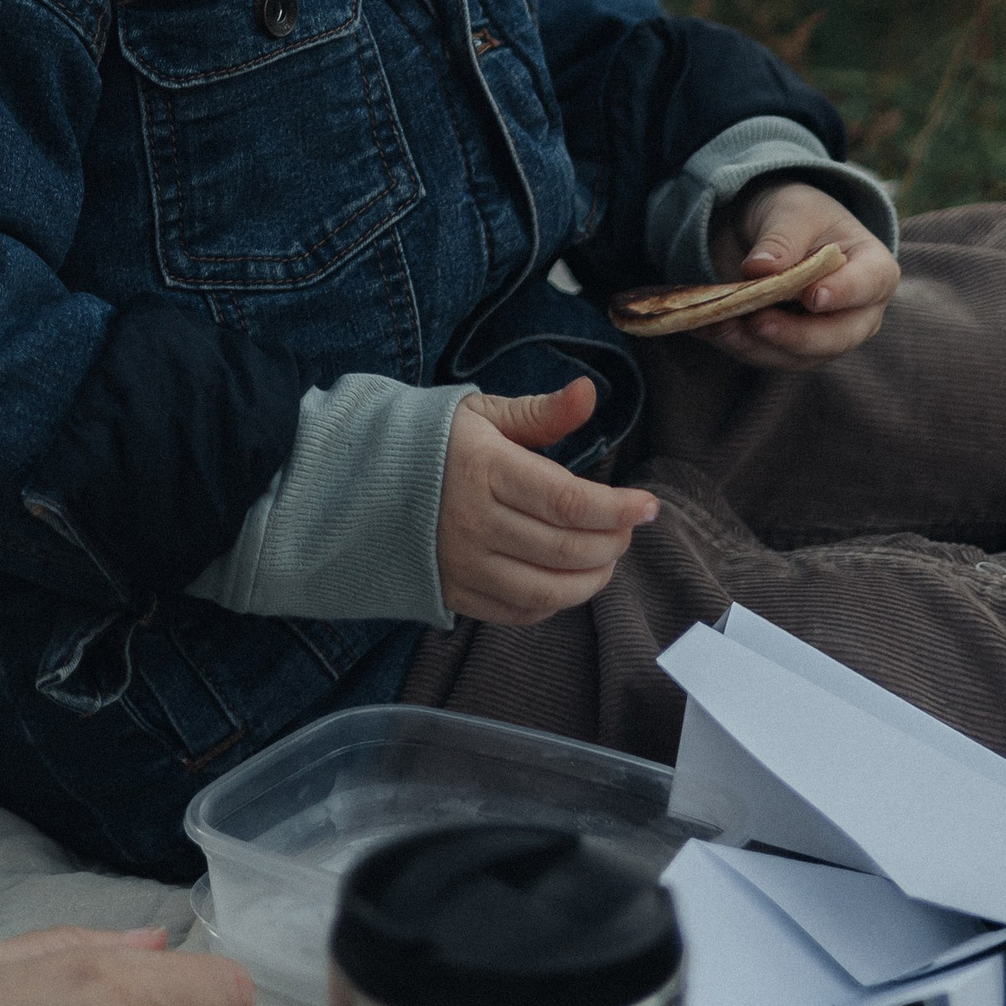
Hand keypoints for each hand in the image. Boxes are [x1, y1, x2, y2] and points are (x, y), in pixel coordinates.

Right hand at [435, 379, 657, 628]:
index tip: (648, 505)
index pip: (569, 502)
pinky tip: (566, 578)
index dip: (618, 508)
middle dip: (613, 541)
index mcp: (485, 469)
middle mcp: (474, 523)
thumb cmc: (430, 442)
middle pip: (567, 548)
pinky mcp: (455, 594)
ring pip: (548, 589)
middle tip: (628, 526)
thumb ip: (540, 413)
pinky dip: (555, 602)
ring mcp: (463, 564)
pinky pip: (519, 612)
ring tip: (607, 556)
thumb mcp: (482, 415)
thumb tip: (588, 394)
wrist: (357, 482)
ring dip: (592, 578)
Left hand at [704, 181, 898, 367]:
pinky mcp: (792, 350)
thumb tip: (761, 268)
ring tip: (720, 324)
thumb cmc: (797, 215)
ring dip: (756, 346)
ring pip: (797, 356)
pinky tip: (707, 328)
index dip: (844, 294)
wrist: (773, 231)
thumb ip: (782, 238)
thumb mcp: (791, 211)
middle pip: (836, 337)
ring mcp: (826, 337)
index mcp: (873, 269)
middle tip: (757, 322)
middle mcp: (857, 313)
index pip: (868, 285)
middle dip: (794, 335)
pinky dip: (736, 345)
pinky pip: (767, 356)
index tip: (813, 296)